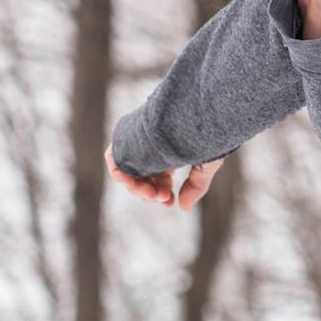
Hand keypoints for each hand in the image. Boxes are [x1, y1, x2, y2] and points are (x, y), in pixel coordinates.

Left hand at [106, 142, 225, 209]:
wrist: (197, 112)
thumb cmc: (206, 134)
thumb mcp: (205, 165)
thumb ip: (196, 186)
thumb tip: (182, 208)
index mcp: (170, 152)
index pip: (160, 179)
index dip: (162, 193)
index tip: (169, 202)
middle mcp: (152, 148)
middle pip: (144, 179)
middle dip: (152, 193)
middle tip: (162, 198)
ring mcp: (139, 143)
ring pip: (130, 174)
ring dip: (138, 188)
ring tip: (149, 192)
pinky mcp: (126, 138)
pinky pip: (114, 159)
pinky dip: (119, 174)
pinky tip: (130, 181)